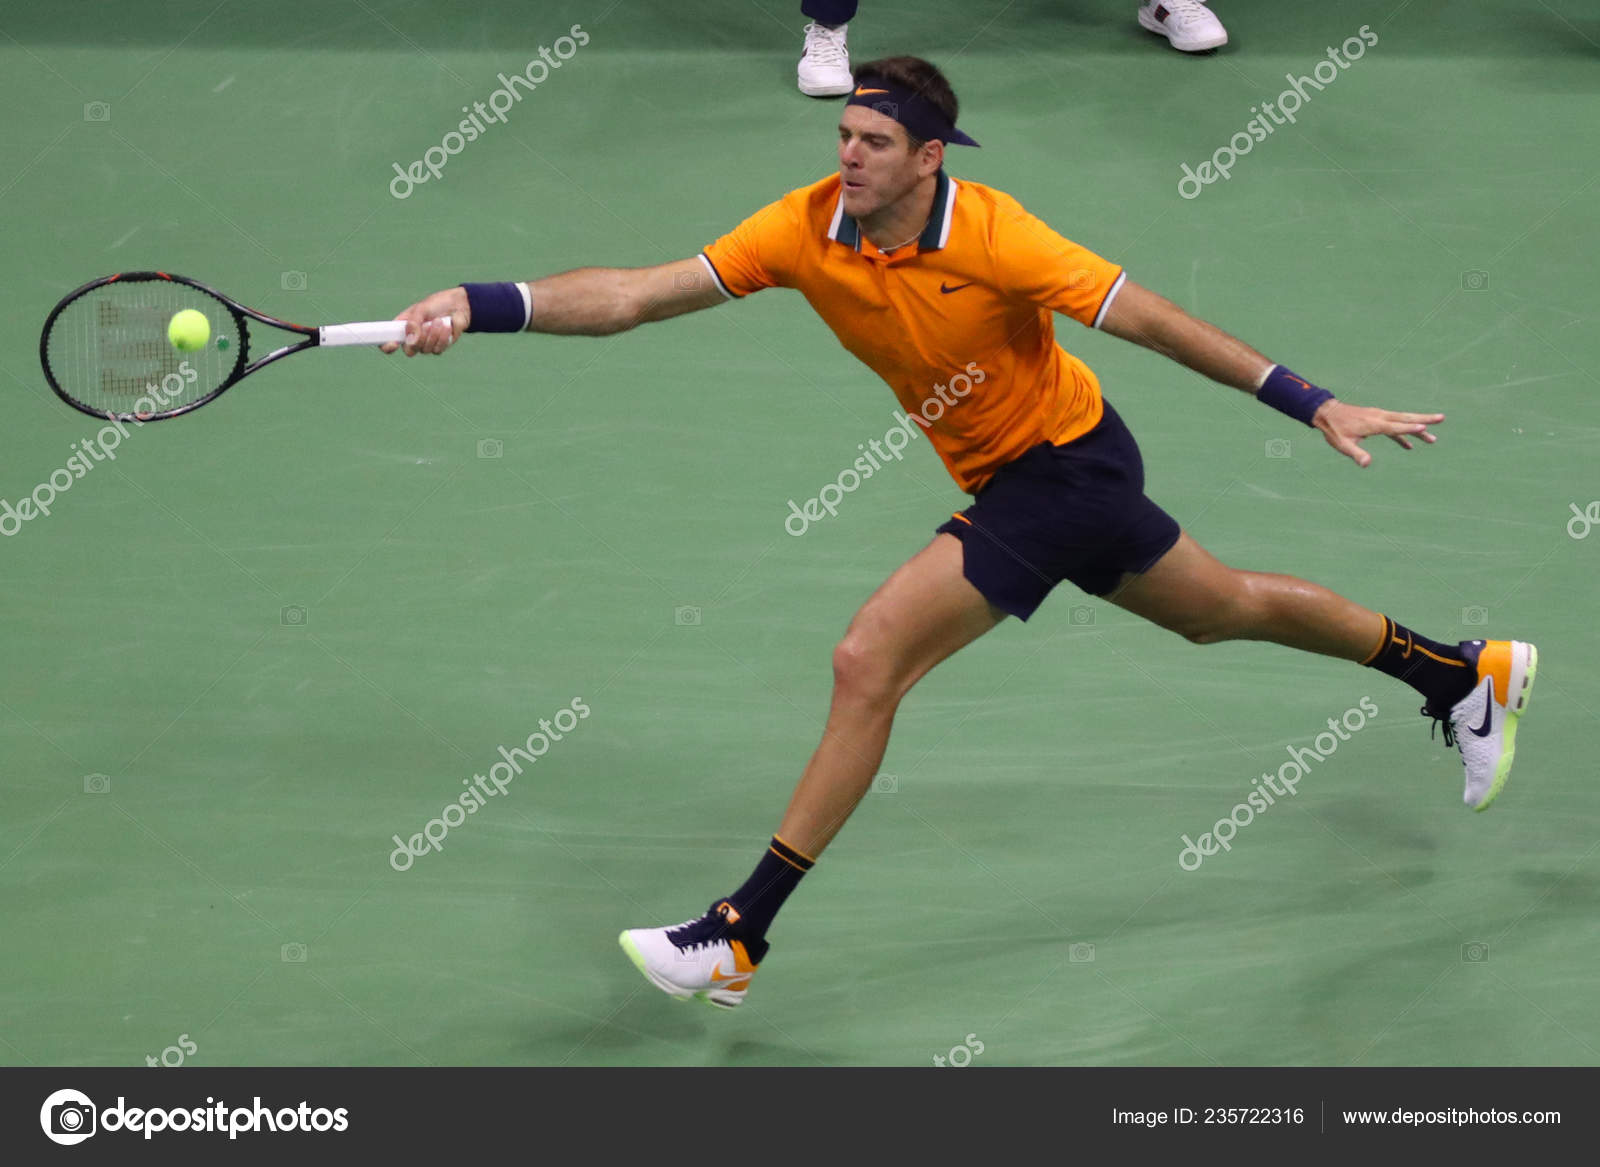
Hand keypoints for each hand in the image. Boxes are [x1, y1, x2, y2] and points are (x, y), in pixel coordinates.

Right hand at [381, 287, 469, 355]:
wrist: (457, 306)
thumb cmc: (436, 304)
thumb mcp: (421, 309)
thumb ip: (413, 323)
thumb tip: (411, 339)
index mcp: (403, 327)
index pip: (389, 341)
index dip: (387, 346)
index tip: (393, 344)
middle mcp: (412, 338)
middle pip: (409, 351)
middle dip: (418, 340)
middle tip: (426, 326)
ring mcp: (426, 344)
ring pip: (425, 350)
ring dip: (433, 335)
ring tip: (438, 320)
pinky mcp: (439, 346)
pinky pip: (437, 349)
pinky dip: (442, 337)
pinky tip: (447, 326)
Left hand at [1312, 399, 1442, 467]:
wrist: (1327, 413)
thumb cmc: (1335, 430)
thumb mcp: (1343, 445)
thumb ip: (1356, 454)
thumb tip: (1367, 464)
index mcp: (1374, 424)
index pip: (1395, 427)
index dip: (1410, 429)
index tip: (1425, 428)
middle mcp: (1380, 417)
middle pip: (1406, 418)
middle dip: (1424, 419)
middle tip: (1442, 418)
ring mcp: (1379, 417)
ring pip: (1402, 421)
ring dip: (1417, 427)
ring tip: (1433, 439)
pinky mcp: (1377, 419)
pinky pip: (1393, 427)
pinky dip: (1402, 434)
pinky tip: (1409, 446)